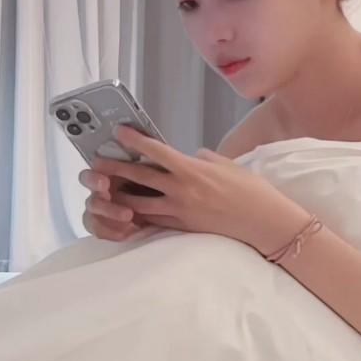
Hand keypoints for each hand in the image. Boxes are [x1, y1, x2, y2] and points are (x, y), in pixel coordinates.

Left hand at [89, 125, 312, 253]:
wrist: (264, 222)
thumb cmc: (251, 191)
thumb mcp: (228, 165)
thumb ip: (205, 158)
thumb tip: (192, 155)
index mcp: (192, 170)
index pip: (157, 151)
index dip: (135, 140)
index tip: (119, 132)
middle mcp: (182, 190)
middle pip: (140, 177)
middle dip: (115, 169)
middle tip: (96, 163)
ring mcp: (180, 211)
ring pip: (139, 204)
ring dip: (119, 196)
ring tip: (103, 190)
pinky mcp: (182, 228)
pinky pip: (153, 222)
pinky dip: (137, 216)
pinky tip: (124, 212)